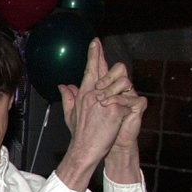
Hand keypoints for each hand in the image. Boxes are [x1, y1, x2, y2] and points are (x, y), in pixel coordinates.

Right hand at [55, 40, 132, 190]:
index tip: (96, 42)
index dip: (94, 54)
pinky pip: (127, 100)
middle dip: (111, 66)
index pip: (90, 69)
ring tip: (120, 101)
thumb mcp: (71, 113)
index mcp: (84, 93)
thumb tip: (64, 86)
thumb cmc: (80, 133)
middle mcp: (92, 93)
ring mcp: (103, 100)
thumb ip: (69, 97)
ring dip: (125, 91)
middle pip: (106, 70)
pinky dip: (128, 106)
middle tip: (110, 59)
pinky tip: (124, 115)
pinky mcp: (113, 109)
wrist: (84, 149)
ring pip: (122, 83)